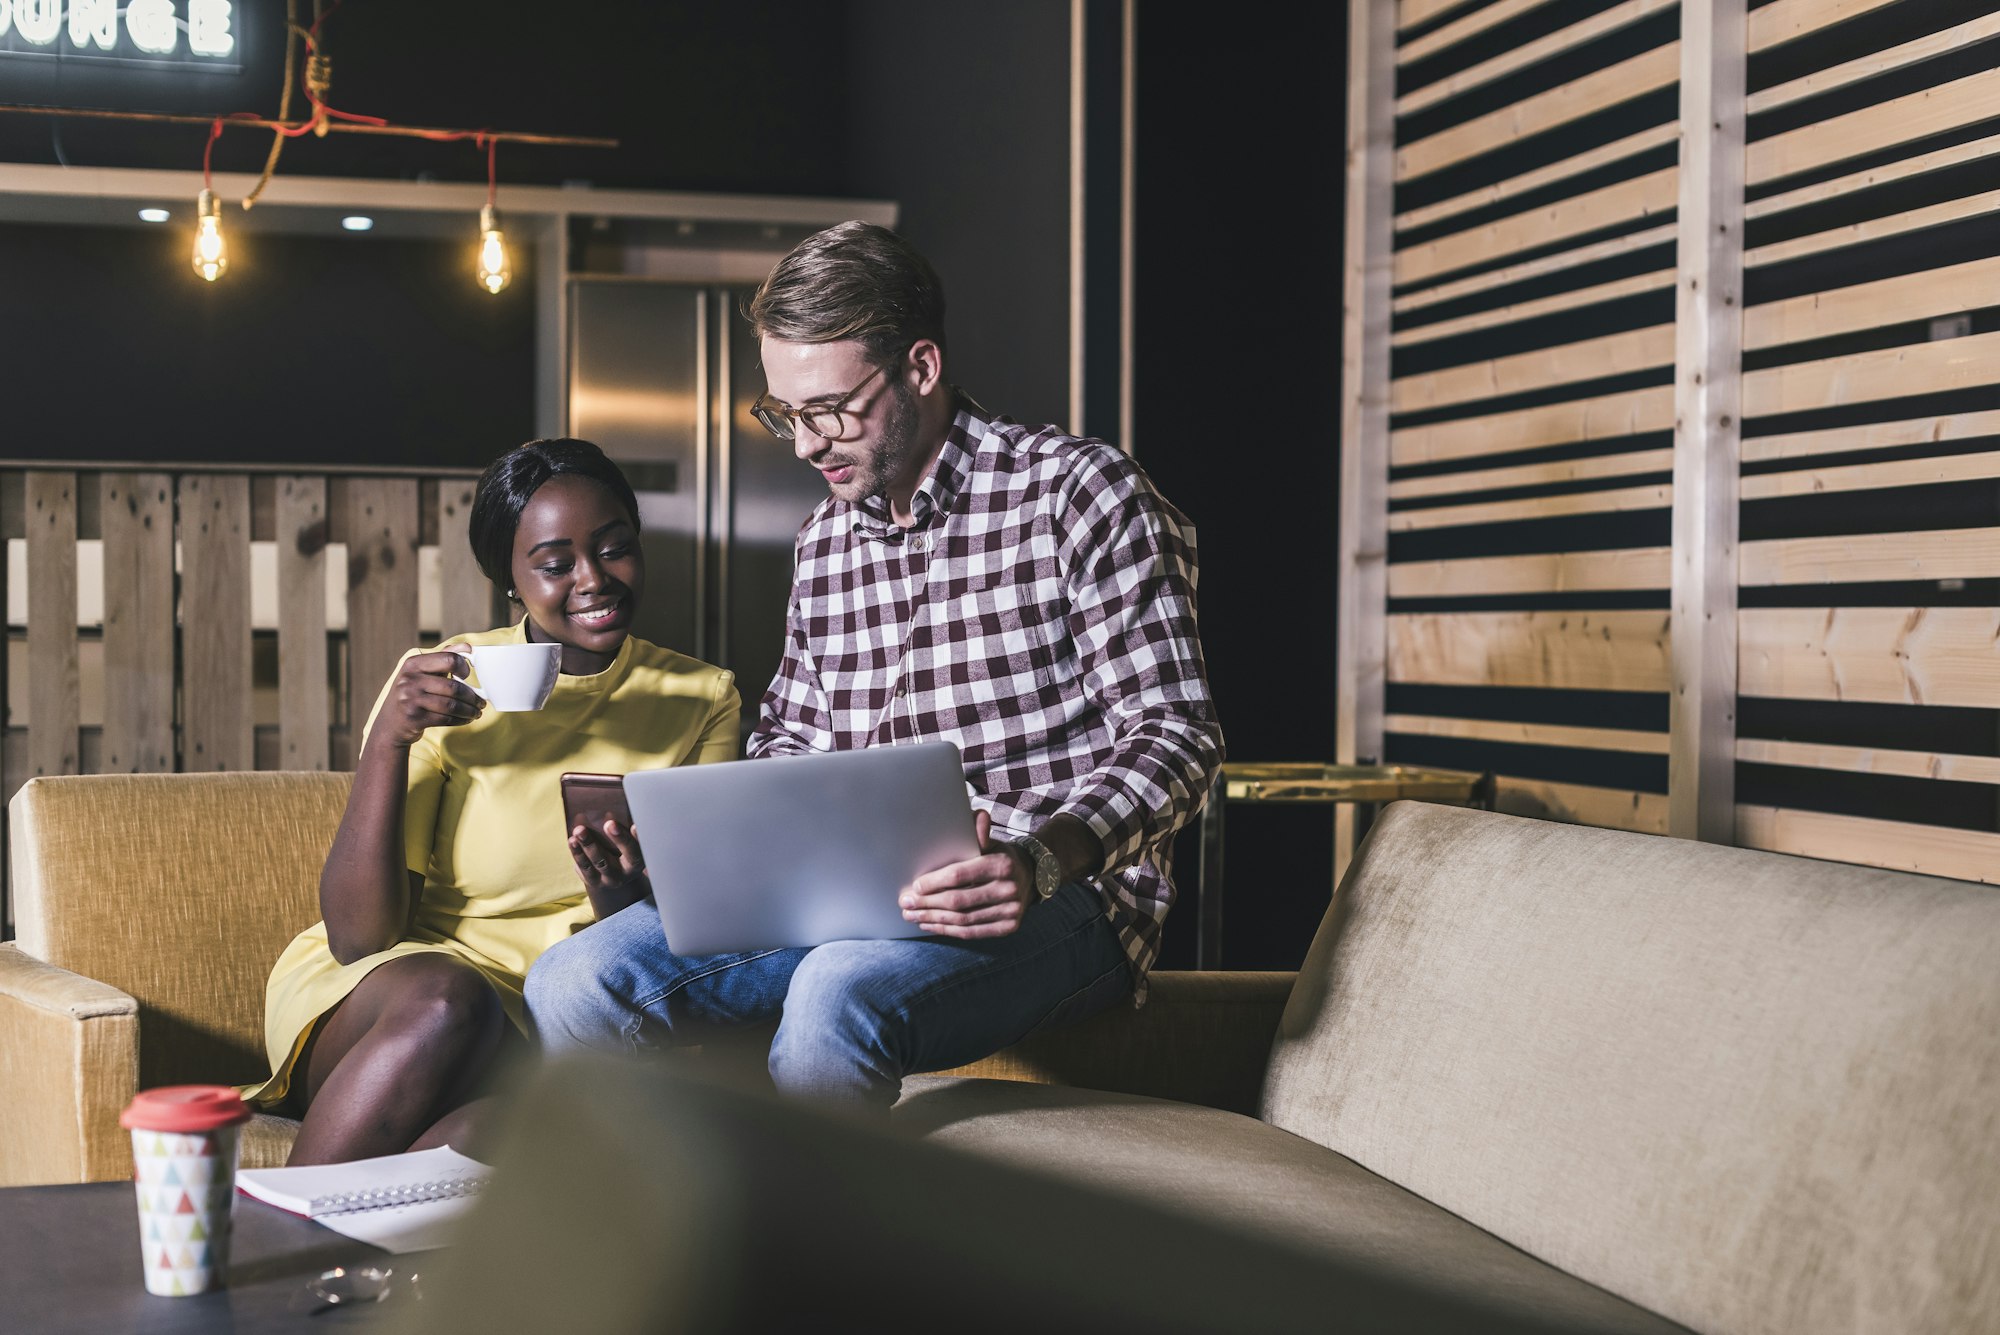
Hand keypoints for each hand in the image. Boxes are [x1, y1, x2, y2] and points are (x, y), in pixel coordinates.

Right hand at [371, 644, 482, 749]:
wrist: (390, 724)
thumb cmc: (412, 693)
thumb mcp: (421, 672)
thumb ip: (443, 657)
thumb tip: (467, 647)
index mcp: (413, 663)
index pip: (449, 659)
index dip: (464, 667)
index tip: (468, 676)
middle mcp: (409, 679)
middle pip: (453, 687)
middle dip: (472, 696)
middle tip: (481, 702)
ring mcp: (410, 699)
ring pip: (451, 705)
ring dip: (469, 710)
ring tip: (476, 712)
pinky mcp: (414, 718)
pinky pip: (446, 719)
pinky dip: (461, 720)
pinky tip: (467, 719)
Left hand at [569, 816, 646, 894]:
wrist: (611, 879)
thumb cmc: (619, 852)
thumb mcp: (625, 844)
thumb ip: (623, 828)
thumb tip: (613, 805)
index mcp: (640, 858)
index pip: (643, 846)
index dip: (639, 838)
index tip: (636, 825)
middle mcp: (628, 871)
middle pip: (626, 855)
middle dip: (619, 839)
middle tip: (609, 823)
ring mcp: (610, 878)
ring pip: (600, 861)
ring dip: (589, 844)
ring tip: (580, 830)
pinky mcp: (594, 881)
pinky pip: (585, 867)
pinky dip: (577, 853)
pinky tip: (572, 841)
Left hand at [899, 810, 1033, 939]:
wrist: (1030, 876)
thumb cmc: (1000, 856)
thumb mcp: (992, 842)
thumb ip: (979, 832)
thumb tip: (978, 816)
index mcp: (1001, 864)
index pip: (960, 875)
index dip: (934, 882)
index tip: (915, 886)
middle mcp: (1008, 889)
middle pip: (959, 901)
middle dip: (928, 904)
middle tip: (906, 903)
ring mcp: (1010, 911)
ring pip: (963, 920)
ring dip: (933, 919)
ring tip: (912, 916)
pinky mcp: (1009, 927)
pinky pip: (972, 933)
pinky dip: (948, 930)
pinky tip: (931, 925)